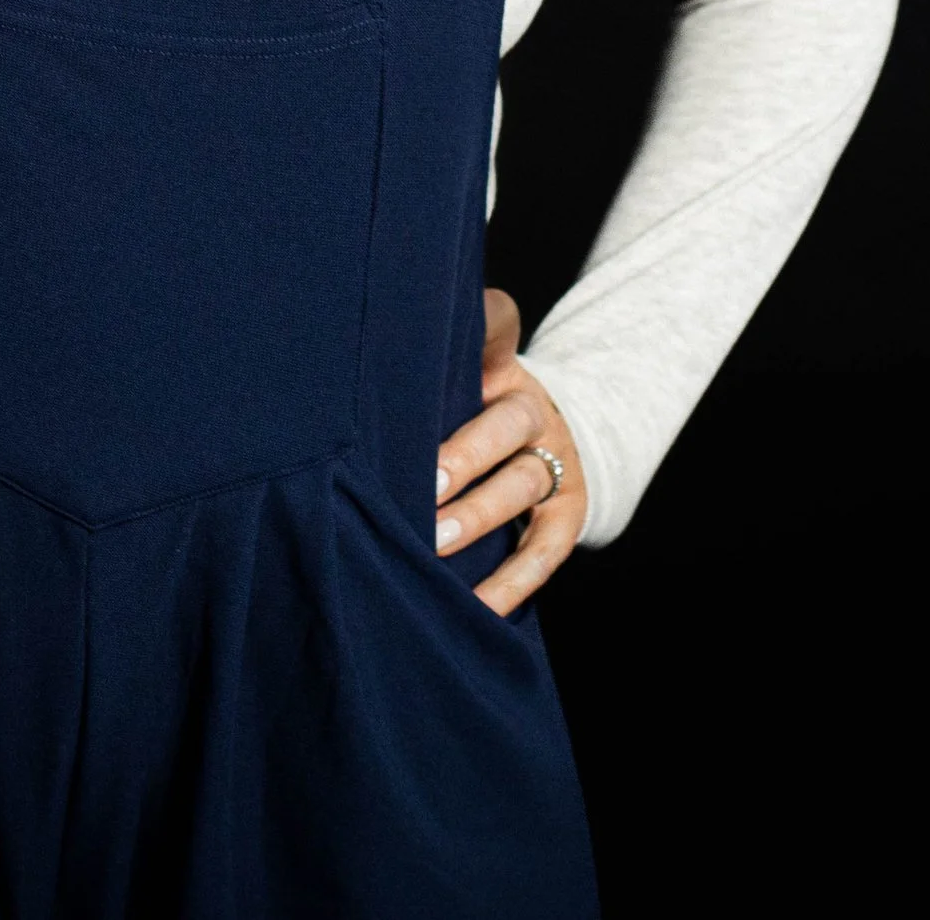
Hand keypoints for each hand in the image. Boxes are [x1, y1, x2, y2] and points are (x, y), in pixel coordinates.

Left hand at [435, 288, 587, 614]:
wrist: (545, 443)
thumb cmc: (468, 412)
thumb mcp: (458, 377)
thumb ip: (422, 368)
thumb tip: (360, 344)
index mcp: (500, 366)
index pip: (498, 325)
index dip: (485, 324)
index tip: (449, 332)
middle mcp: (533, 408)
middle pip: (508, 422)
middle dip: (465, 454)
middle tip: (424, 483)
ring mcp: (557, 461)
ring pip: (525, 482)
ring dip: (480, 513)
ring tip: (435, 541)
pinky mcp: (569, 515)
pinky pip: (544, 552)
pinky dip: (511, 582)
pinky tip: (476, 604)